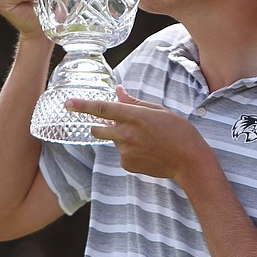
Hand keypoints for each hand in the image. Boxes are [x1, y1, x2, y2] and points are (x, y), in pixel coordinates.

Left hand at [67, 86, 206, 180]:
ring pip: (114, 141)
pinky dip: (130, 151)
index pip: (102, 109)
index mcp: (134, 117)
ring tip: (146, 140)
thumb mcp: (158, 111)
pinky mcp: (127, 165)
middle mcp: (126, 134)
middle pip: (98, 129)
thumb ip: (134, 102)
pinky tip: (148, 151)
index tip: (67, 102)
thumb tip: (118, 91)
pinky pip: (122, 154)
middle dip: (100, 126)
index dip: (82, 105)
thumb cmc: (178, 131)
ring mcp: (125, 151)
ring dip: (122, 138)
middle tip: (118, 125)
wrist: (189, 161)